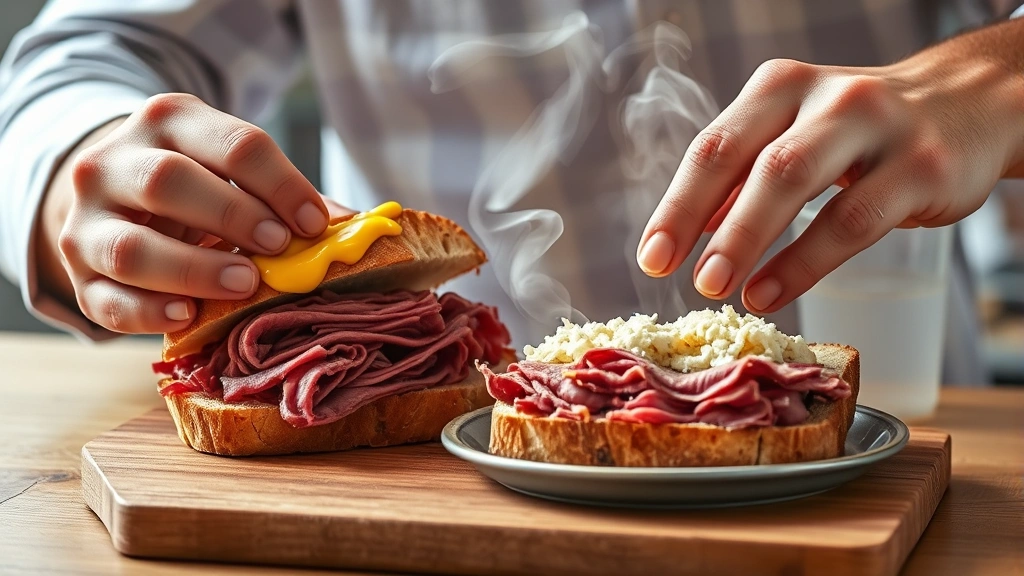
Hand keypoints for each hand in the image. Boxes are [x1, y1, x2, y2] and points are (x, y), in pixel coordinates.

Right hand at [41, 93, 332, 333]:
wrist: (110, 196)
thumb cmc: (195, 186)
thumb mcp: (231, 170)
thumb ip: (285, 197)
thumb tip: (359, 230)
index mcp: (168, 122)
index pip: (232, 144)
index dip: (281, 184)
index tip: (315, 223)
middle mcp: (113, 163)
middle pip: (169, 181)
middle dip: (232, 215)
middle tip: (278, 246)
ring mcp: (86, 222)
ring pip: (131, 246)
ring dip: (194, 268)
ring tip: (245, 284)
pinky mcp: (78, 277)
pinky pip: (107, 300)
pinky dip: (149, 312)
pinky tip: (189, 314)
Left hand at [637, 18, 1023, 313]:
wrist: (973, 103)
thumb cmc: (865, 131)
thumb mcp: (799, 132)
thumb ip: (747, 176)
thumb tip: (690, 230)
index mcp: (780, 88)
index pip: (714, 147)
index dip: (676, 205)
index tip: (650, 256)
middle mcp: (824, 96)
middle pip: (748, 160)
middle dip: (700, 220)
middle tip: (675, 274)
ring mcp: (876, 127)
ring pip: (795, 181)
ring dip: (747, 238)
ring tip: (716, 286)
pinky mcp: (920, 167)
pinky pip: (852, 219)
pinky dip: (805, 262)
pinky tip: (772, 291)